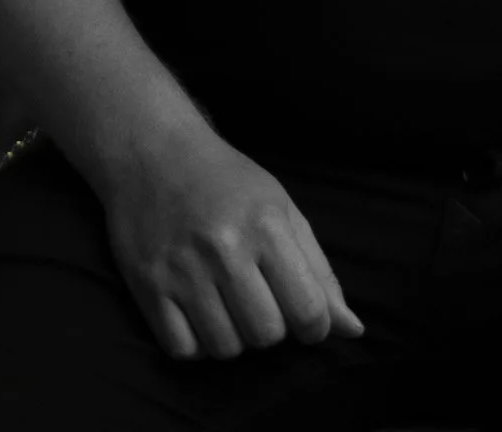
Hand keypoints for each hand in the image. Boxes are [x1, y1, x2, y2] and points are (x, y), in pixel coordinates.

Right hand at [97, 119, 365, 361]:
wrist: (154, 151)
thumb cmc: (227, 181)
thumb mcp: (281, 209)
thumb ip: (318, 271)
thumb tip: (353, 330)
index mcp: (266, 225)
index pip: (308, 310)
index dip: (314, 328)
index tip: (304, 318)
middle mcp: (225, 248)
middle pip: (267, 334)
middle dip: (271, 328)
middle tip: (259, 300)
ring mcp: (183, 269)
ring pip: (226, 348)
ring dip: (233, 337)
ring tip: (227, 304)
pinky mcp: (148, 286)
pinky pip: (183, 350)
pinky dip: (196, 344)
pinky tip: (198, 314)